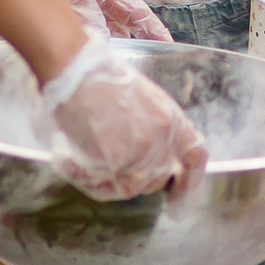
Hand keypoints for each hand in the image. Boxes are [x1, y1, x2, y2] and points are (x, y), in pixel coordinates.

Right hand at [38, 36, 208, 201]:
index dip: (190, 180)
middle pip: (157, 179)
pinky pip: (103, 185)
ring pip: (129, 187)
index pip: (195, 156)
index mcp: (172, 118)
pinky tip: (69, 160)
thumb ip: (154, 126)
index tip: (178, 195)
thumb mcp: (143, 97)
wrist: (74, 68)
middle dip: (133, 181)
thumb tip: (150, 155)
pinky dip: (83, 177)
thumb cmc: (99, 79)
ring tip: (82, 164)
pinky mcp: (115, 159)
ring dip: (105, 181)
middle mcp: (162, 137)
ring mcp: (140, 150)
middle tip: (107, 172)